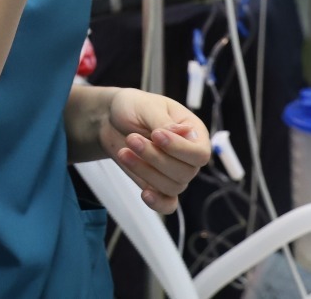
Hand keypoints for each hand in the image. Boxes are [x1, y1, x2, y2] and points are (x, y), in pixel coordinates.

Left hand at [99, 88, 210, 213]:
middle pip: (185, 172)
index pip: (200, 153)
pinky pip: (168, 204)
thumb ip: (164, 121)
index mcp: (193, 131)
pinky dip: (158, 203)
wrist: (110, 118)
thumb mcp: (147, 106)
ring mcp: (173, 172)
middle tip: (132, 139)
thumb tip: (184, 133)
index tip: (156, 136)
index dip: (179, 149)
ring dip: (145, 171)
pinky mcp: (158, 185)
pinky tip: (144, 193)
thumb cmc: (133, 107)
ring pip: (172, 186)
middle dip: (155, 157)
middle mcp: (187, 155)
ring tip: (123, 152)